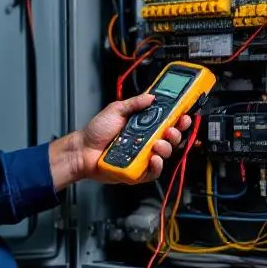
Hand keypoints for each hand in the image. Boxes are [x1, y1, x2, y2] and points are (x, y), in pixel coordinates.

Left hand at [74, 92, 191, 183]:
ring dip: (166, 148)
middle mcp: (146, 141)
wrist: (82, 150)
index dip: (178, 119)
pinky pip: (154, 171)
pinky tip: (153, 158)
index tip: (184, 114)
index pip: (167, 122)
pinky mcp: (138, 171)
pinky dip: (157, 165)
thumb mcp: (116, 110)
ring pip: (165, 154)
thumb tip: (151, 96)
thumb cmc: (96, 131)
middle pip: (171, 139)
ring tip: (157, 144)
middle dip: (176, 133)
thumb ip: (134, 103)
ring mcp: (143, 156)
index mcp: (144, 126)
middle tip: (171, 130)